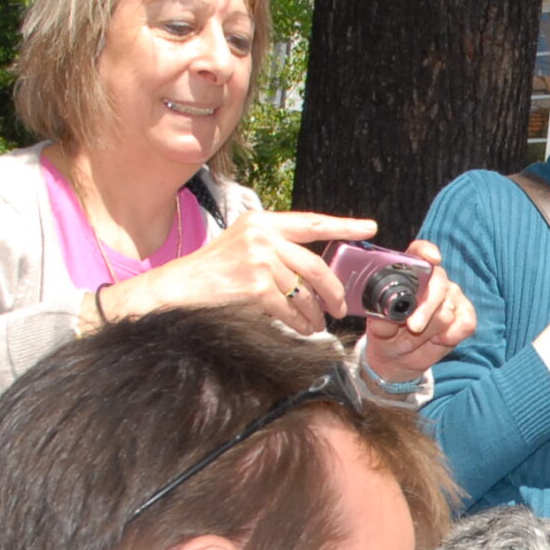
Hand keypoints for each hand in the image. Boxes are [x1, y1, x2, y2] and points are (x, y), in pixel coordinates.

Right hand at [98, 210, 376, 336]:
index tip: (369, 228)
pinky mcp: (254, 285)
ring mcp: (258, 259)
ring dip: (315, 313)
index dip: (343, 226)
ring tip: (318, 323)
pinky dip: (300, 322)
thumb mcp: (245, 244)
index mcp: (263, 221)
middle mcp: (262, 235)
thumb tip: (317, 270)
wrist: (180, 287)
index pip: (311, 222)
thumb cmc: (214, 270)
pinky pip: (290, 309)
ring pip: (304, 291)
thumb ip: (278, 247)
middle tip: (341, 306)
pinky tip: (303, 328)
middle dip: (334, 290)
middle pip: (316, 265)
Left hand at [357, 241, 475, 384]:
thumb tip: (388, 317)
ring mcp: (451, 296)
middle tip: (413, 326)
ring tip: (416, 337)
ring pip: (447, 311)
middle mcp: (433, 279)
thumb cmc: (388, 335)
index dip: (426, 252)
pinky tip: (439, 340)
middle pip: (439, 282)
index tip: (432, 259)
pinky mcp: (465, 314)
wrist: (399, 357)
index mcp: (408, 274)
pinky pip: (466, 323)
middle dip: (426, 307)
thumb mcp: (378, 328)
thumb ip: (382, 321)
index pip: (418, 253)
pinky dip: (451, 336)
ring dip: (430, 331)